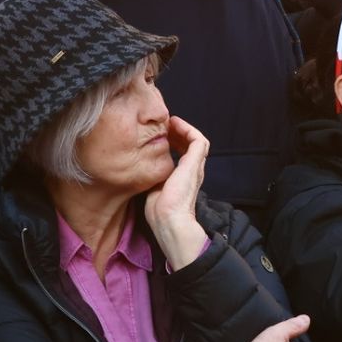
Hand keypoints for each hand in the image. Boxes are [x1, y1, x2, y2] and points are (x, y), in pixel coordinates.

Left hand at [143, 117, 209, 269]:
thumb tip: (143, 168)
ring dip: (184, 129)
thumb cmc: (159, 210)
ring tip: (170, 123)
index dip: (175, 143)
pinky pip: (198, 139)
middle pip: (191, 146)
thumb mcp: (155, 188)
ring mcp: (196, 166)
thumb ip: (154, 176)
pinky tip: (175, 124)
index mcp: (185, 178)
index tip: (161, 137)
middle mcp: (193, 171)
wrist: (169, 218)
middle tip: (165, 127)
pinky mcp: (195, 162)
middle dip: (179, 134)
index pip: (184, 155)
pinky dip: (188, 129)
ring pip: (197, 140)